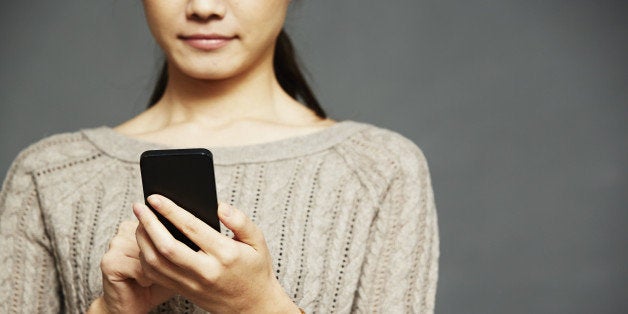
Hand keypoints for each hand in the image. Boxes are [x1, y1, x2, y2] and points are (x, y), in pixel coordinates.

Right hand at [87, 220, 173, 313]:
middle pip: (157, 241)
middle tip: (155, 271)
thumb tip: (198, 234)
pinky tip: (140, 282)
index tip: (170, 258)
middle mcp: (125, 230)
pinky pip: (139, 268)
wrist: (133, 305)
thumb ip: (181, 243)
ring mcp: (115, 244)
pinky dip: (145, 279)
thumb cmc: (155, 283)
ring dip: (155, 271)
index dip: (172, 246)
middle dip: (163, 260)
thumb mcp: (174, 260)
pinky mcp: (109, 261)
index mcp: (140, 225)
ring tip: (147, 277)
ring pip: (149, 255)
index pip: (163, 225)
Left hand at [132, 194, 299, 313]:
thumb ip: (240, 222)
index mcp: (225, 254)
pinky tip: (145, 244)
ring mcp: (193, 284)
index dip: (170, 210)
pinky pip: (157, 276)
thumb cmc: (255, 270)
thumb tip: (220, 206)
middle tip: (139, 206)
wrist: (253, 306)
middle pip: (166, 246)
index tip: (155, 197)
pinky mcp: (184, 292)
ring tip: (140, 222)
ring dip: (142, 240)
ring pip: (156, 262)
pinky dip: (145, 258)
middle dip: (149, 224)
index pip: (191, 228)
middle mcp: (206, 270)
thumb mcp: (258, 242)